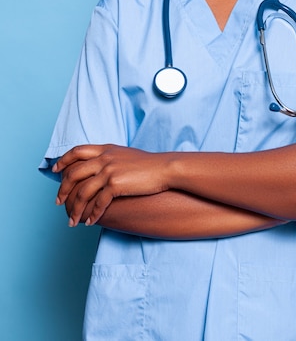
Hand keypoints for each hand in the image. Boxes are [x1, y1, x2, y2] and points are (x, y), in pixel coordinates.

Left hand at [53, 144, 168, 226]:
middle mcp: (104, 158)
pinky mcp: (116, 184)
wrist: (165, 168)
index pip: (77, 151)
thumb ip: (110, 157)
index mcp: (106, 149)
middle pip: (74, 173)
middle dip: (63, 190)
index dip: (63, 160)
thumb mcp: (125, 154)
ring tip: (72, 221)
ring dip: (76, 209)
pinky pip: (98, 202)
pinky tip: (91, 222)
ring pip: (83, 191)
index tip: (55, 170)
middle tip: (59, 202)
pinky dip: (93, 214)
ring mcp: (109, 171)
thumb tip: (99, 164)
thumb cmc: (148, 164)